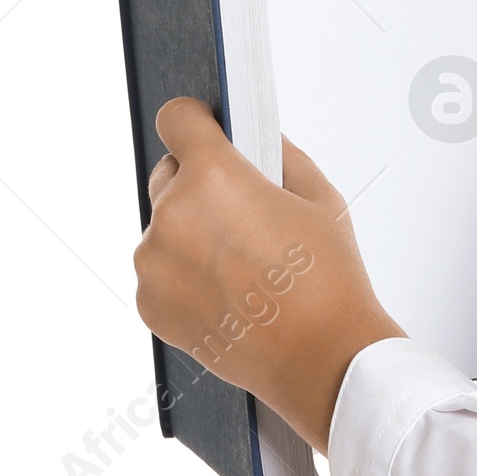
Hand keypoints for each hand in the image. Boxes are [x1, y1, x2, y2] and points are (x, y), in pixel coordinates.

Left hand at [133, 97, 404, 454]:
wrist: (319, 356)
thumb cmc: (327, 277)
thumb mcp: (320, 197)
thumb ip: (283, 157)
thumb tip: (261, 144)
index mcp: (214, 176)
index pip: (177, 119)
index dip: (195, 121)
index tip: (206, 130)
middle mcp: (172, 214)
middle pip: (168, 174)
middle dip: (197, 183)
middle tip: (239, 210)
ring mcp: (154, 262)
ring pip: (164, 227)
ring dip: (190, 232)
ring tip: (239, 262)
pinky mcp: (149, 303)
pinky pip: (160, 270)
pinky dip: (183, 273)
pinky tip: (226, 290)